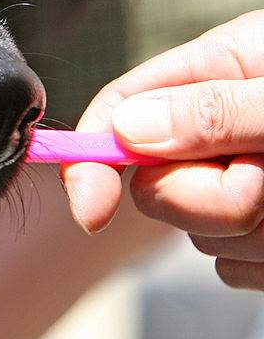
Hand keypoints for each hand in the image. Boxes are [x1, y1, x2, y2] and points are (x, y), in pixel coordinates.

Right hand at [63, 10, 263, 288]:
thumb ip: (214, 110)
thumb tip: (126, 129)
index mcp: (220, 70)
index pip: (121, 107)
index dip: (91, 158)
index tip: (91, 212)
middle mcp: (222, 127)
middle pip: (156, 186)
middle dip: (206, 199)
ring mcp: (245, 183)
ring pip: (202, 233)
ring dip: (255, 233)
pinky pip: (238, 268)